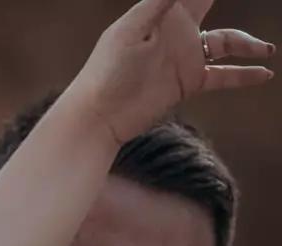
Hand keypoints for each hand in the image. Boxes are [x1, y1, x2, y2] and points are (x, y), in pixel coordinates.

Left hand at [70, 0, 272, 144]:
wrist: (99, 115)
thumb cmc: (107, 71)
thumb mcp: (131, 32)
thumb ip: (158, 4)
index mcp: (162, 14)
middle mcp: (176, 32)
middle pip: (211, 6)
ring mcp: (183, 58)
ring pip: (225, 43)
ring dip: (247, 45)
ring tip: (267, 50)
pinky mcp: (188, 83)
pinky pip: (223, 75)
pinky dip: (243, 75)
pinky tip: (263, 74)